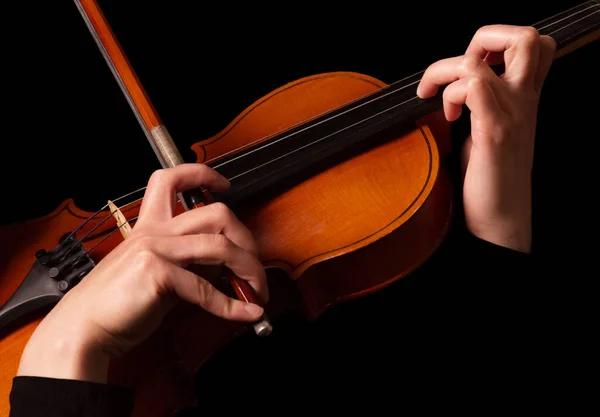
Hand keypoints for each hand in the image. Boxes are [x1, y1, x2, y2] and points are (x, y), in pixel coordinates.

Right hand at [17, 163, 266, 382]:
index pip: (171, 180)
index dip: (201, 173)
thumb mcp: (156, 271)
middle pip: (216, 213)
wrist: (84, 327)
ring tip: (257, 291)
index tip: (224, 184)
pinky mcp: (157, 273)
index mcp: (150, 226)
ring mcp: (155, 249)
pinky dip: (232, 305)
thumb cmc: (118, 302)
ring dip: (249, 270)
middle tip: (255, 264)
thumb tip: (225, 266)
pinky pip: (206, 288)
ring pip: (220, 246)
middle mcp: (154, 231)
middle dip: (247, 239)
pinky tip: (245, 313)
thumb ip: (188, 262)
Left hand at [417, 25, 555, 252]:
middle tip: (460, 69)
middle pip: (526, 37)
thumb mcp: (488, 132)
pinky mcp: (492, 133)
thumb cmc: (489, 181)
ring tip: (442, 101)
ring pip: (479, 60)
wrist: (500, 221)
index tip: (470, 67)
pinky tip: (448, 116)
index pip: (535, 45)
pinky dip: (449, 95)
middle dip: (483, 38)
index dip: (500, 41)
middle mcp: (523, 101)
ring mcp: (510, 115)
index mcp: (524, 100)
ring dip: (447, 72)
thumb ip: (480, 106)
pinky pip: (471, 88)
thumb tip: (450, 90)